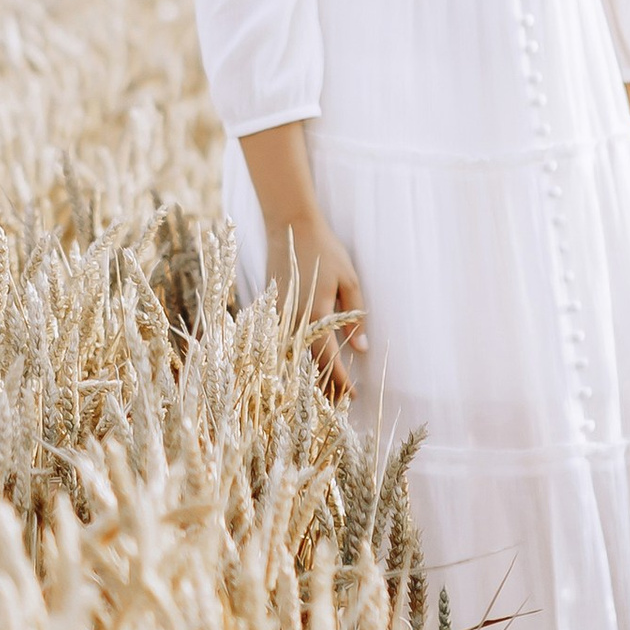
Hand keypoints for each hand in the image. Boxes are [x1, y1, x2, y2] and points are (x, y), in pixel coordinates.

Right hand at [266, 209, 365, 398]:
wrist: (290, 227)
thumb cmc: (325, 251)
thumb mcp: (349, 280)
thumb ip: (354, 317)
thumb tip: (361, 348)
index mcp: (316, 313)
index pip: (328, 358)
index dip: (341, 379)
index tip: (353, 395)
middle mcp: (293, 320)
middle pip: (307, 365)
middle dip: (323, 386)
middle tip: (339, 403)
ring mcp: (278, 316)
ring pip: (290, 358)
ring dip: (304, 378)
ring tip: (321, 395)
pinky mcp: (269, 310)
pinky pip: (278, 344)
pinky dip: (289, 360)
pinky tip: (299, 371)